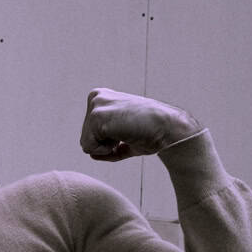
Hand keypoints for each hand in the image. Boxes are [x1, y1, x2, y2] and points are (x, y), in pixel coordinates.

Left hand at [80, 88, 200, 160]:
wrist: (166, 128)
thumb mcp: (125, 135)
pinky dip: (107, 151)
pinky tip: (123, 136)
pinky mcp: (97, 117)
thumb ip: (107, 142)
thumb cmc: (149, 133)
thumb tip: (91, 154)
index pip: (89, 134)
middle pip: (84, 140)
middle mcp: (96, 98)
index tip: (127, 131)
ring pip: (86, 145)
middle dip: (105, 145)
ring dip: (107, 148)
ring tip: (126, 133)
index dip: (107, 142)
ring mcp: (96, 106)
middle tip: (127, 133)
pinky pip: (90, 149)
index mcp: (101, 98)